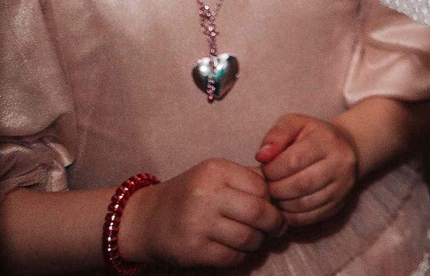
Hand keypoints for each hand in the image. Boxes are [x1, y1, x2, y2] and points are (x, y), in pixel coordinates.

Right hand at [120, 159, 283, 268]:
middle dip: (274, 223)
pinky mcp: (193, 251)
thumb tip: (283, 191)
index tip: (275, 206)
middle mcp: (206, 196)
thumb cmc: (189, 194)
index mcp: (215, 171)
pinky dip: (242, 255)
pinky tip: (239, 249)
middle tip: (278, 228)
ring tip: (257, 238)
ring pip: (248, 237)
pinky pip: (232, 257)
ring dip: (259, 241)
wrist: (145, 220)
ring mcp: (198, 225)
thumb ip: (247, 178)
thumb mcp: (214, 175)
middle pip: (259, 213)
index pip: (261, 187)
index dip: (272, 199)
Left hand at [258, 112, 361, 228]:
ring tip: (275, 195)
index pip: (294, 161)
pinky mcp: (339, 204)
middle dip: (275, 188)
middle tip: (268, 185)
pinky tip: (284, 207)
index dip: (272, 169)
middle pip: (300, 184)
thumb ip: (276, 135)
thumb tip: (262, 156)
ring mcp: (343, 186)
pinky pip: (310, 218)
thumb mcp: (294, 124)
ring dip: (282, 204)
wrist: (346, 148)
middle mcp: (341, 163)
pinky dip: (291, 216)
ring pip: (305, 204)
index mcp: (328, 140)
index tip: (266, 169)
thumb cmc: (312, 136)